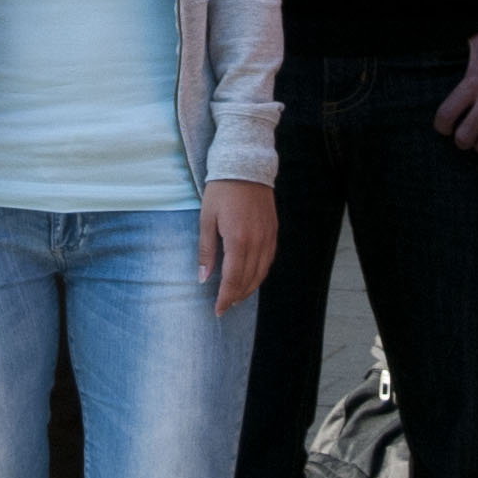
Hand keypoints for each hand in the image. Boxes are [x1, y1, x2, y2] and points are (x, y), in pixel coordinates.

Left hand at [201, 178, 275, 310]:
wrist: (245, 167)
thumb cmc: (221, 191)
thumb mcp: (206, 219)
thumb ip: (206, 250)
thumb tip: (203, 278)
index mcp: (238, 240)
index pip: (233, 279)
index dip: (225, 298)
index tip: (218, 310)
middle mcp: (257, 242)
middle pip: (248, 279)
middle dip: (236, 296)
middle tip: (225, 306)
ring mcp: (268, 237)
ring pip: (261, 272)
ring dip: (249, 287)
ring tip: (237, 296)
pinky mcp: (273, 231)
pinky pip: (269, 260)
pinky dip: (260, 273)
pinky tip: (252, 276)